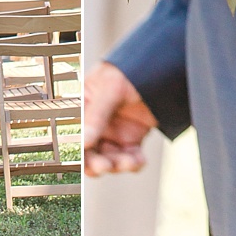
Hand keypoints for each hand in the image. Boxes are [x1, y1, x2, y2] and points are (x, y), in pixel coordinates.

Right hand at [82, 60, 158, 175]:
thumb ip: (97, 114)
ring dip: (117, 165)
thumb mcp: (110, 88)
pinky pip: (129, 158)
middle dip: (96, 163)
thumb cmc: (129, 71)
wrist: (161, 69)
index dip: (76, 149)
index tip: (83, 160)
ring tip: (128, 162)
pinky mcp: (132, 139)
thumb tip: (83, 142)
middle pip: (89, 152)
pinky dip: (133, 164)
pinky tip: (138, 160)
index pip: (74, 132)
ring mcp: (114, 133)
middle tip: (104, 166)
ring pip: (109, 160)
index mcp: (84, 108)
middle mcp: (96, 123)